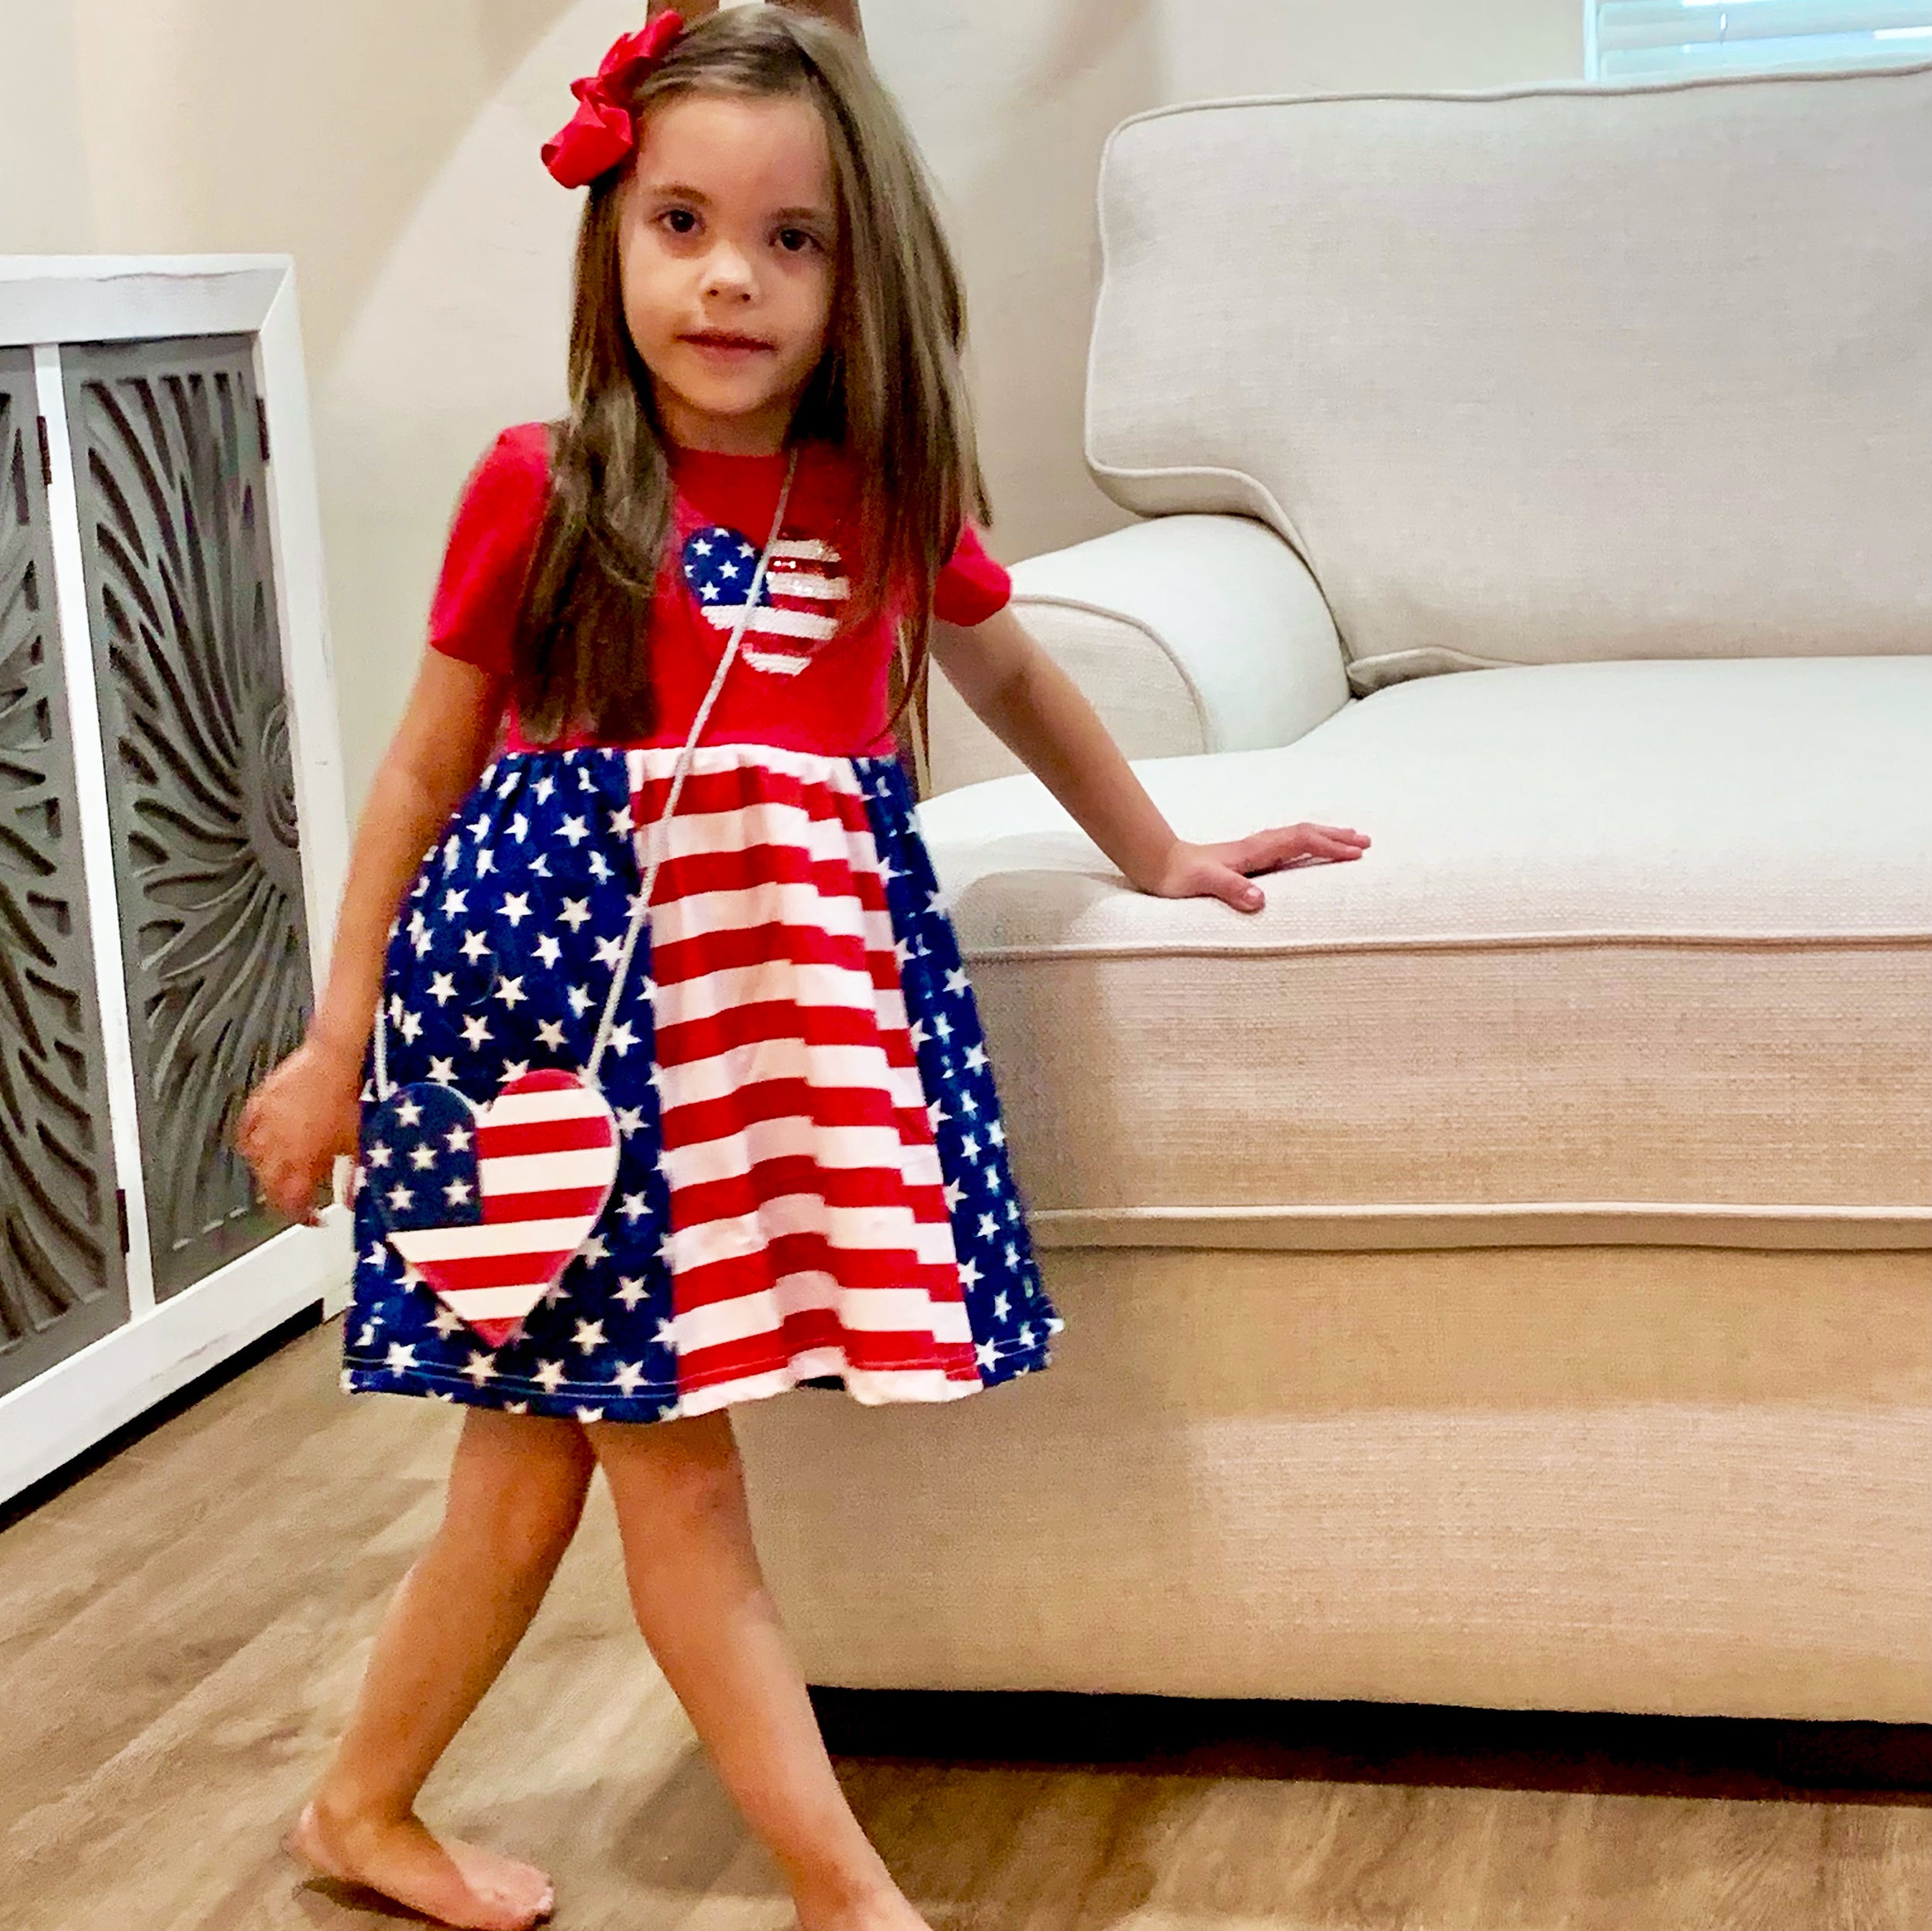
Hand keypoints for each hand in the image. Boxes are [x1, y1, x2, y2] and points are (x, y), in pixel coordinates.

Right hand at [236, 1036, 363, 1225]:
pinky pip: (245, 1131)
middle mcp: (276, 1146)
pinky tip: (258, 1146)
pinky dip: (250, 1143)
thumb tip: (352, 1199)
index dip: (301, 1216)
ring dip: (267, 1173)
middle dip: (283, 1198)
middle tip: (298, 1200)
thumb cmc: (348, 1097)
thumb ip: (354, 1175)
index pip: (291, 1202)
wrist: (334, 1058)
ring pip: (254, 1161)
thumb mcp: (358, 1142)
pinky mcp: (259, 1103)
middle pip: (268, 1186)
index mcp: (301, 1160)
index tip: (313, 1218)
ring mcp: (264, 1125)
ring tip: (283, 1175)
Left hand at [1143, 823, 1370, 912]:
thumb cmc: (1179, 877)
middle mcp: (1257, 846)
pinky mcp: (1248, 859)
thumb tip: (1261, 899)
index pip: (1299, 842)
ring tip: (1350, 841)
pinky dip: (1308, 846)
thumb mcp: (1203, 884)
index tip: (1355, 854)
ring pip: (1298, 837)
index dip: (1328, 847)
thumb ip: (1230, 889)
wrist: (1158, 864)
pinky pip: (1288, 847)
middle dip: (1336, 837)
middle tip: (1366, 842)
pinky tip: (1311, 854)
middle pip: (1304, 834)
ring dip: (1325, 838)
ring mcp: (1254, 851)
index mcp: (1253, 851)